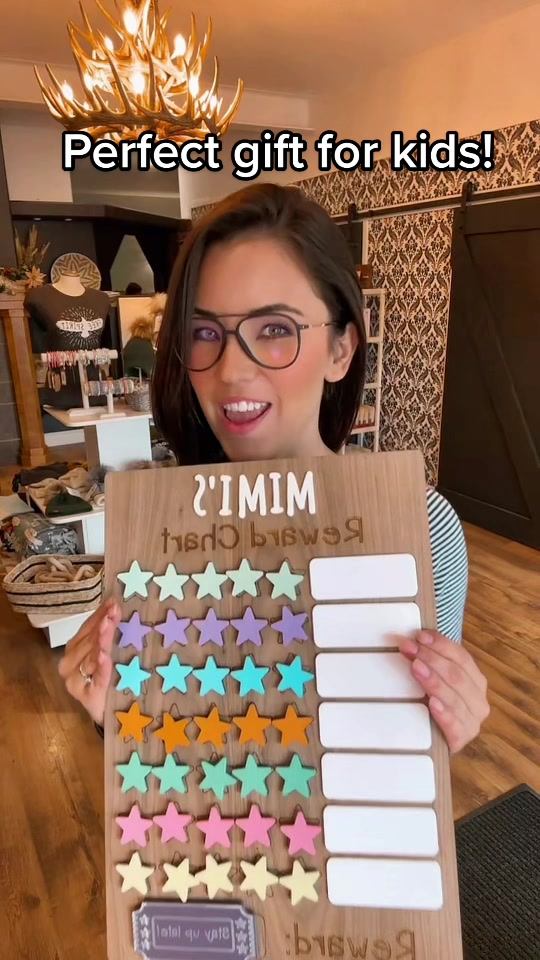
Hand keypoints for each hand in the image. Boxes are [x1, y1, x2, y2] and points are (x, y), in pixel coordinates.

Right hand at [58, 597, 120, 725]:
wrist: (114, 712)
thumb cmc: (111, 678)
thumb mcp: (110, 652)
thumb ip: (108, 632)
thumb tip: (115, 604)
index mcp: (73, 650)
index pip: (86, 628)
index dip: (99, 615)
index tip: (113, 602)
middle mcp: (69, 665)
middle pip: (88, 641)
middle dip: (103, 625)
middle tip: (115, 611)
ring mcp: (75, 682)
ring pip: (90, 657)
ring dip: (100, 642)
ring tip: (108, 626)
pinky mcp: (86, 697)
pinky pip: (96, 679)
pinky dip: (101, 667)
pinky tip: (104, 657)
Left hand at [399, 630, 489, 752]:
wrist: (440, 741)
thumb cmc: (439, 704)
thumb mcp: (437, 681)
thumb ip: (430, 662)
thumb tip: (411, 641)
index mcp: (476, 681)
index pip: (462, 658)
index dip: (441, 645)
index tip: (420, 636)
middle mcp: (479, 700)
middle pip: (457, 675)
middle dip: (432, 659)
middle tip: (410, 649)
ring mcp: (472, 722)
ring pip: (455, 698)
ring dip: (434, 681)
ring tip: (416, 668)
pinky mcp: (461, 740)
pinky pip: (454, 726)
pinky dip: (444, 713)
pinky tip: (433, 704)